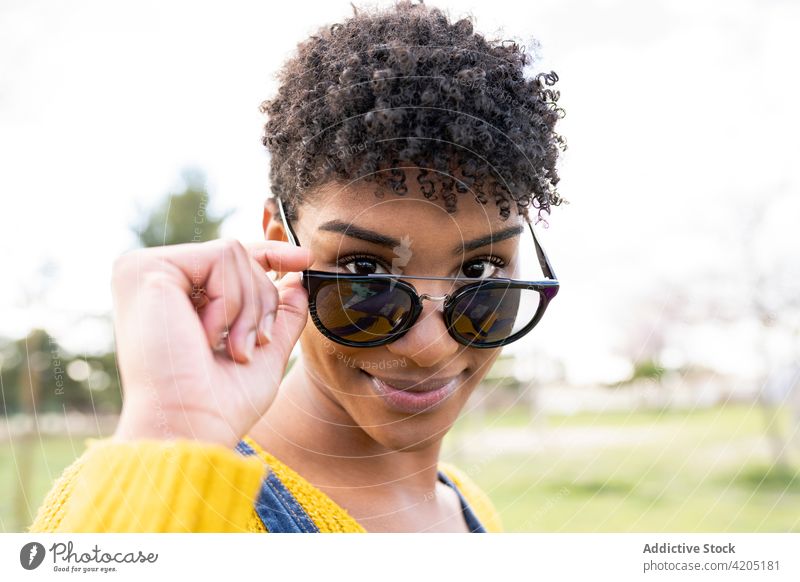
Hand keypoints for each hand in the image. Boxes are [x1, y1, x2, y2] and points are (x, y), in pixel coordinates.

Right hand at [109, 238, 312, 447]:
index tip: (305, 259)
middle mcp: (150, 279)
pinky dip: (231, 301)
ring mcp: (142, 270)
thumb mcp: (263, 352)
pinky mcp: (146, 268)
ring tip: (227, 350)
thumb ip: (279, 314)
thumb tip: (299, 280)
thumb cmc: (221, 404)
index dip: (269, 254)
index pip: (225, 261)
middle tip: (246, 350)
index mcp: (169, 298)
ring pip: (234, 253)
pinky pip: (221, 256)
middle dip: (261, 303)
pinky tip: (205, 337)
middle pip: (238, 256)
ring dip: (248, 309)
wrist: (191, 428)